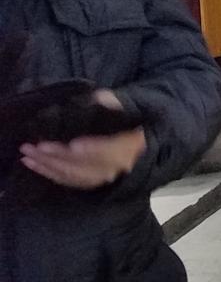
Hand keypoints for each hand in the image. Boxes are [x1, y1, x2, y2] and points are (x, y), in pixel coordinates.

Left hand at [19, 90, 145, 189]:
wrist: (131, 133)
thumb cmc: (119, 114)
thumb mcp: (118, 104)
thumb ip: (107, 103)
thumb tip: (96, 100)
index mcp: (129, 142)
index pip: (110, 149)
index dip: (93, 149)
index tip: (75, 146)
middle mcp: (117, 163)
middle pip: (84, 164)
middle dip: (58, 156)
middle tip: (36, 146)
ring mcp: (102, 175)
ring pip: (72, 174)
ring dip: (47, 165)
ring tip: (27, 154)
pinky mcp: (89, 181)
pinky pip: (66, 180)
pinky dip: (47, 172)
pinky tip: (32, 164)